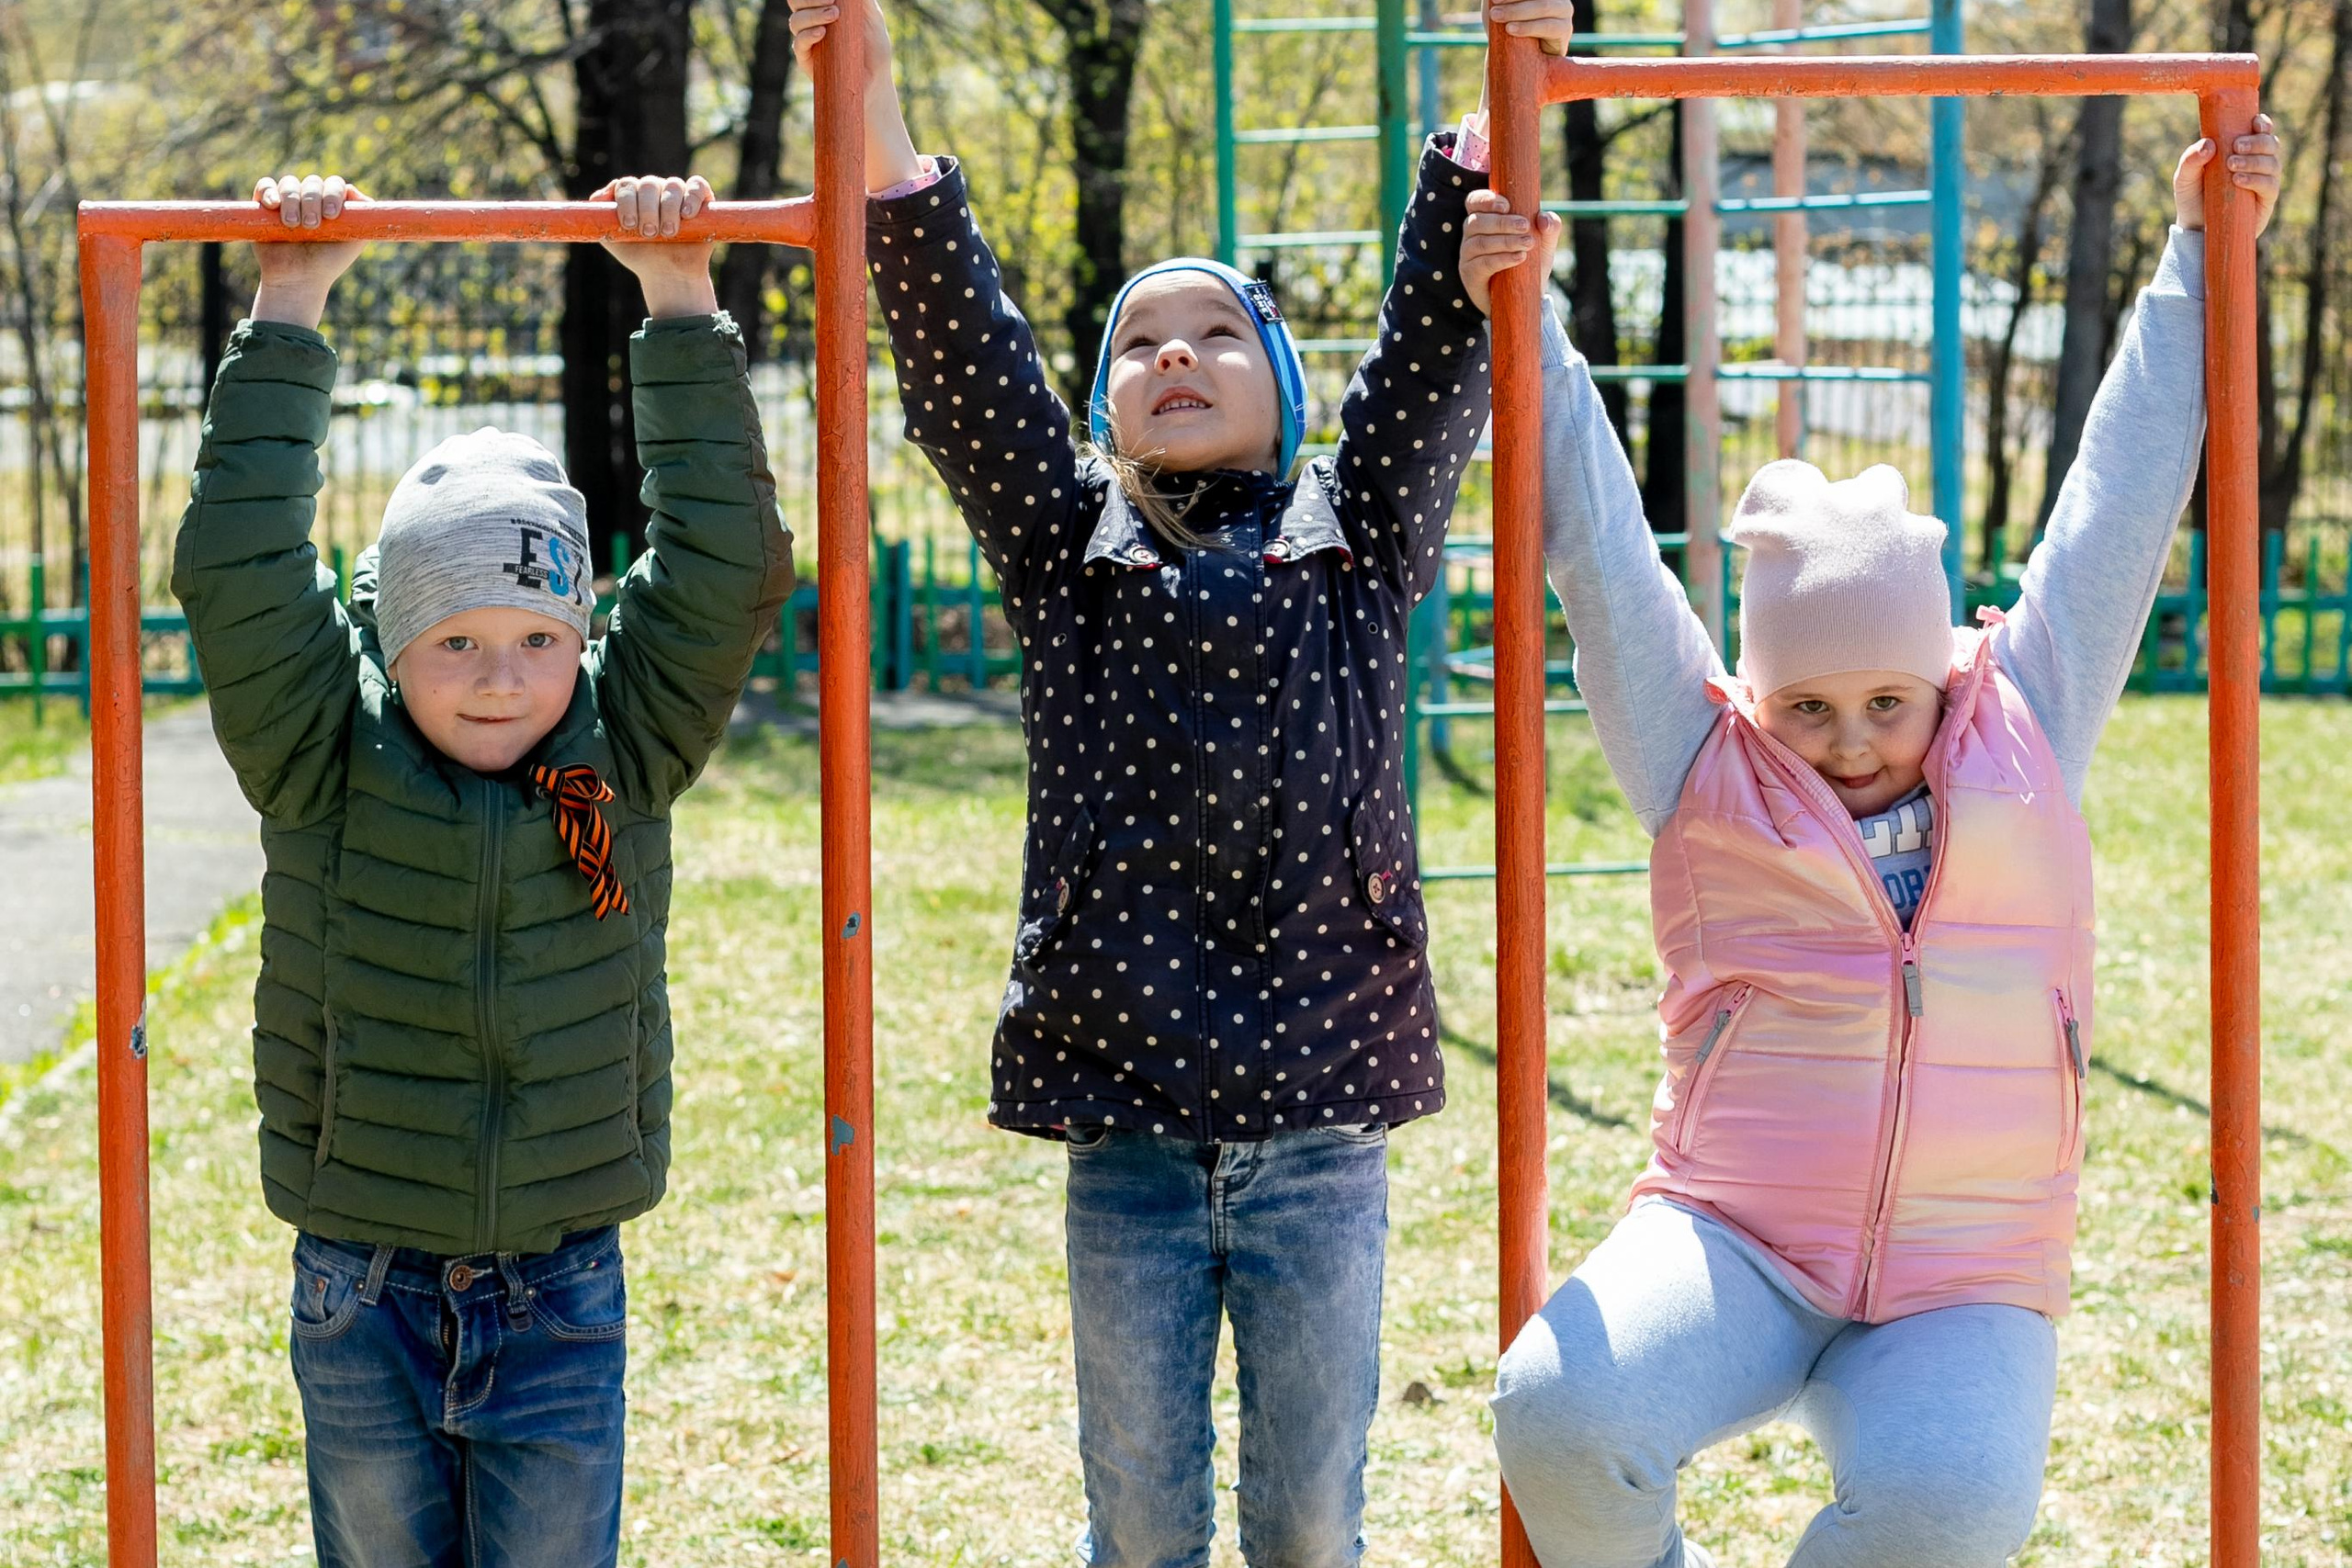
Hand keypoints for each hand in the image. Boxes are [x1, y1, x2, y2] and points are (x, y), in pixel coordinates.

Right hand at [250, 174, 368, 330]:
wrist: (299, 279)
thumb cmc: (328, 262)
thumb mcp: (355, 241)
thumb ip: (364, 217)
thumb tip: (353, 190)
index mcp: (330, 203)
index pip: (334, 184)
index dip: (333, 194)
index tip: (332, 215)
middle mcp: (309, 199)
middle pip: (312, 182)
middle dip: (313, 201)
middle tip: (312, 226)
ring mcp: (287, 201)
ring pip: (289, 183)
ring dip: (293, 200)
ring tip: (293, 225)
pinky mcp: (264, 206)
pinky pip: (265, 185)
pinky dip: (269, 191)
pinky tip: (274, 205)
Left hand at [590, 174, 720, 317]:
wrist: (668, 275)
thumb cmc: (640, 256)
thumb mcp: (613, 239)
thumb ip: (601, 219)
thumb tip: (600, 196)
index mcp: (633, 195)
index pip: (626, 185)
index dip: (626, 202)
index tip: (628, 225)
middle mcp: (655, 190)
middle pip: (648, 184)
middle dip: (646, 209)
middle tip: (649, 233)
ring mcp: (678, 193)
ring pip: (672, 185)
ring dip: (668, 208)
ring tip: (668, 233)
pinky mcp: (701, 200)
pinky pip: (697, 186)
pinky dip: (691, 196)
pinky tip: (687, 214)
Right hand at [788, 0, 923, 189]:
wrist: (876, 81)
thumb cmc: (875, 49)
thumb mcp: (873, 18)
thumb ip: (861, 1)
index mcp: (823, 8)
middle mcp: (812, 22)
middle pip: (796, 2)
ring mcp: (808, 41)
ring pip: (796, 21)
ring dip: (812, 14)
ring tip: (834, 15)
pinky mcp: (807, 60)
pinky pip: (798, 44)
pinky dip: (807, 35)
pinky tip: (822, 33)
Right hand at [1461, 190, 1560, 316]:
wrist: (1525, 297)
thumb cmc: (1530, 263)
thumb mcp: (1544, 242)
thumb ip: (1550, 226)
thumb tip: (1543, 219)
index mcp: (1484, 219)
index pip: (1474, 202)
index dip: (1485, 200)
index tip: (1506, 205)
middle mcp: (1471, 235)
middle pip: (1476, 221)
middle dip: (1502, 222)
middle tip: (1525, 226)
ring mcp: (1467, 255)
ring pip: (1479, 243)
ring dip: (1505, 241)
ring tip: (1527, 244)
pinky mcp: (1469, 275)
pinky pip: (1482, 264)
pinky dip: (1501, 259)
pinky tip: (1519, 258)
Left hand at [1486, 0, 1575, 55]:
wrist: (1518, 58)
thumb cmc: (1508, 27)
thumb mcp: (1503, 7)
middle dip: (1513, 0)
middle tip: (1493, 11)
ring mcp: (1564, 11)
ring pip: (1543, 6)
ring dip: (1518, 11)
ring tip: (1497, 18)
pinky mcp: (1565, 30)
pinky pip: (1548, 26)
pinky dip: (1528, 27)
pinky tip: (1511, 29)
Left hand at [2174, 113, 2280, 235]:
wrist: (2194, 229)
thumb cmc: (2192, 197)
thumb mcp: (2184, 177)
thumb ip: (2190, 159)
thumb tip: (2209, 144)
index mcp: (2243, 151)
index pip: (2262, 131)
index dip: (2263, 124)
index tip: (2254, 123)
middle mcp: (2258, 164)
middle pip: (2272, 144)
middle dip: (2257, 142)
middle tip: (2236, 147)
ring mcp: (2264, 182)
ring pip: (2273, 163)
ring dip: (2255, 161)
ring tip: (2232, 166)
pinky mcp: (2265, 202)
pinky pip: (2270, 186)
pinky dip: (2256, 180)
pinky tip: (2238, 181)